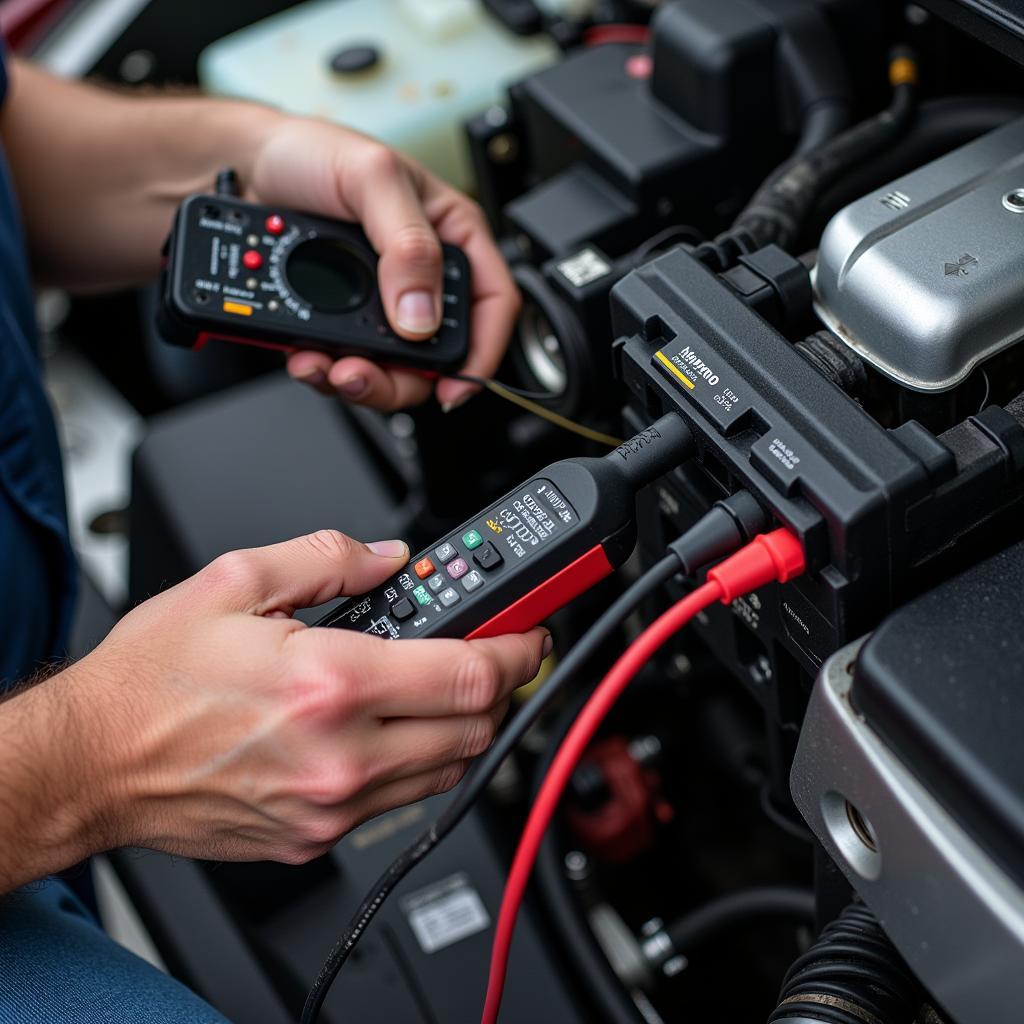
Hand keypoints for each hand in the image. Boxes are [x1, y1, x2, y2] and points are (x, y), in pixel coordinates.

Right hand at [62, 531, 546, 864]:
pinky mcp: (315, 838)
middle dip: (500, 684)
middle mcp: (340, 755)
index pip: (471, 673)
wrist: (92, 762)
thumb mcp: (234, 582)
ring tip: (443, 684)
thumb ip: (327, 558)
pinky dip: (419, 762)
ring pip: (449, 770)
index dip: (518, 648)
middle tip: (491, 650)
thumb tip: (389, 558)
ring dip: (465, 724)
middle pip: (476, 726)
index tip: (529, 631)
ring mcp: (331, 806)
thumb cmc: (152, 680)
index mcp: (329, 683)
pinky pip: (401, 801)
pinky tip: (394, 727)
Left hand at [246, 119, 519, 411]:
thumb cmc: (311, 152)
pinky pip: (344, 363)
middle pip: (436, 354)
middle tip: (362, 376)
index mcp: (451, 237)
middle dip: (401, 379)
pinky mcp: (340, 320)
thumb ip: (408, 245)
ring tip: (324, 366)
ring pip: (390, 369)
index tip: (454, 386)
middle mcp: (422, 277)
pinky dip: (324, 371)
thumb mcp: (372, 179)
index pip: (492, 304)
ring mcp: (381, 304)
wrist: (240, 167)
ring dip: (358, 380)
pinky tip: (306, 357)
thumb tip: (420, 315)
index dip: (481, 352)